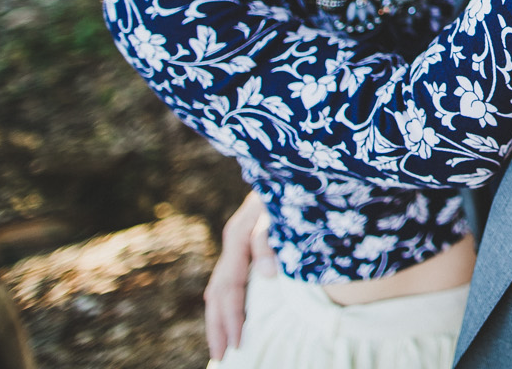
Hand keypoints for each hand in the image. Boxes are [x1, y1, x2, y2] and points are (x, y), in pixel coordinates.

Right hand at [204, 192, 275, 359]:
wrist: (293, 162)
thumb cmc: (289, 186)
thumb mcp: (279, 208)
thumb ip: (269, 238)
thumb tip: (267, 275)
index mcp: (237, 236)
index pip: (230, 288)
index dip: (231, 317)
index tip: (237, 342)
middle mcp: (234, 241)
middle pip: (219, 292)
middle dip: (219, 325)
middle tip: (224, 354)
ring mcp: (238, 243)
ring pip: (220, 287)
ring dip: (220, 317)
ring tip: (222, 344)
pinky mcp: (246, 244)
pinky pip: (231, 279)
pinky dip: (227, 301)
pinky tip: (230, 315)